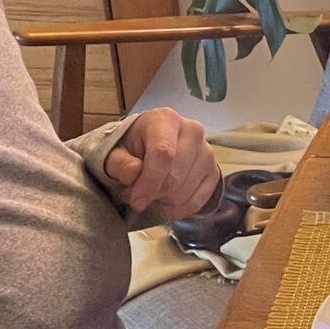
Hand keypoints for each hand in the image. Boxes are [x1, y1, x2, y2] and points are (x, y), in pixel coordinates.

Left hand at [104, 108, 218, 216]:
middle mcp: (193, 131)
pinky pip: (197, 202)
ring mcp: (207, 152)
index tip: (136, 199)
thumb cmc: (132, 148)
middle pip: (175, 176)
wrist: (151, 147)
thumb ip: (120, 163)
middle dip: (153, 193)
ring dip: (164, 201)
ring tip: (152, 192)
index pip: (163, 153)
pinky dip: (178, 209)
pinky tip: (166, 201)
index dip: (149, 181)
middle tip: (138, 195)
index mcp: (166, 119)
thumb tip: (134, 173)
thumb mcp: (116, 153)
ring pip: (184, 192)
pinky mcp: (214, 171)